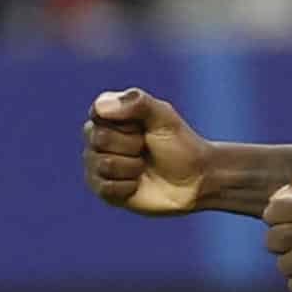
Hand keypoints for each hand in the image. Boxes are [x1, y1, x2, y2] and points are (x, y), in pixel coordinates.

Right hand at [81, 88, 209, 215]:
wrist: (194, 180)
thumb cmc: (179, 144)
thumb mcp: (164, 116)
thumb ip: (137, 102)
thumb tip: (100, 107)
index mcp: (111, 115)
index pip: (98, 112)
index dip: (126, 122)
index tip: (144, 126)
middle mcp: (99, 137)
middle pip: (100, 138)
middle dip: (132, 145)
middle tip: (146, 147)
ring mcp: (98, 163)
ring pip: (104, 164)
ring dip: (132, 167)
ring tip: (144, 165)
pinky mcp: (102, 189)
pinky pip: (105, 188)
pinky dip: (128, 186)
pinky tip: (137, 183)